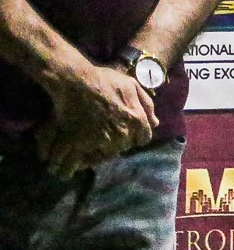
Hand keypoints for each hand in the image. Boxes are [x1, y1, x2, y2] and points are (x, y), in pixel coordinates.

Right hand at [35, 63, 158, 176]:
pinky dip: (67, 168)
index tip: (122, 133)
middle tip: (100, 140)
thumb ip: (146, 105)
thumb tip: (155, 123)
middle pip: (120, 149)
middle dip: (112, 146)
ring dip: (90, 158)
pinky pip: (73, 164)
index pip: (141, 139)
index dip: (133, 136)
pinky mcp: (78, 145)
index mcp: (136, 121)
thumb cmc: (105, 80)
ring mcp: (100, 142)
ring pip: (98, 159)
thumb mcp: (132, 85)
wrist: (77, 82)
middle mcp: (121, 135)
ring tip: (81, 156)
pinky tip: (63, 168)